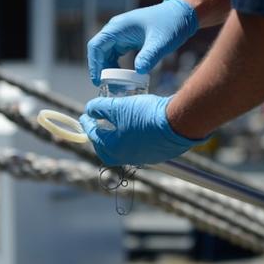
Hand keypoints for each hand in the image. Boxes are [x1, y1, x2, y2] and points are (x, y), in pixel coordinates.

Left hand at [79, 95, 206, 165]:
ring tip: (117, 126)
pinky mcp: (157, 155)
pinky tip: (136, 129)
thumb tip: (90, 109)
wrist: (178, 124)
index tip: (85, 116)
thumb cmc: (145, 115)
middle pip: (107, 150)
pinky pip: (139, 148)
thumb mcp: (118, 106)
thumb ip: (100, 108)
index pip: (94, 136)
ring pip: (123, 150)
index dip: (87, 124)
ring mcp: (142, 158)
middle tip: (98, 127)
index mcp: (113, 148)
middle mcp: (126, 157)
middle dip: (100, 139)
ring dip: (117, 139)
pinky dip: (132, 139)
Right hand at [87, 0, 198, 84]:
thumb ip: (149, 56)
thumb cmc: (171, 24)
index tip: (98, 81)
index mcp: (119, 27)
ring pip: (107, 54)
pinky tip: (124, 78)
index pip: (97, 46)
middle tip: (107, 87)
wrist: (181, 15)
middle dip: (101, 70)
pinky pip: (116, 55)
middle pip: (99, 51)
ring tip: (116, 86)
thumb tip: (138, 72)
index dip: (95, 64)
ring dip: (109, 69)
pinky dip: (117, 67)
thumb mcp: (161, 42)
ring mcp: (122, 34)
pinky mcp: (128, 40)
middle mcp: (117, 29)